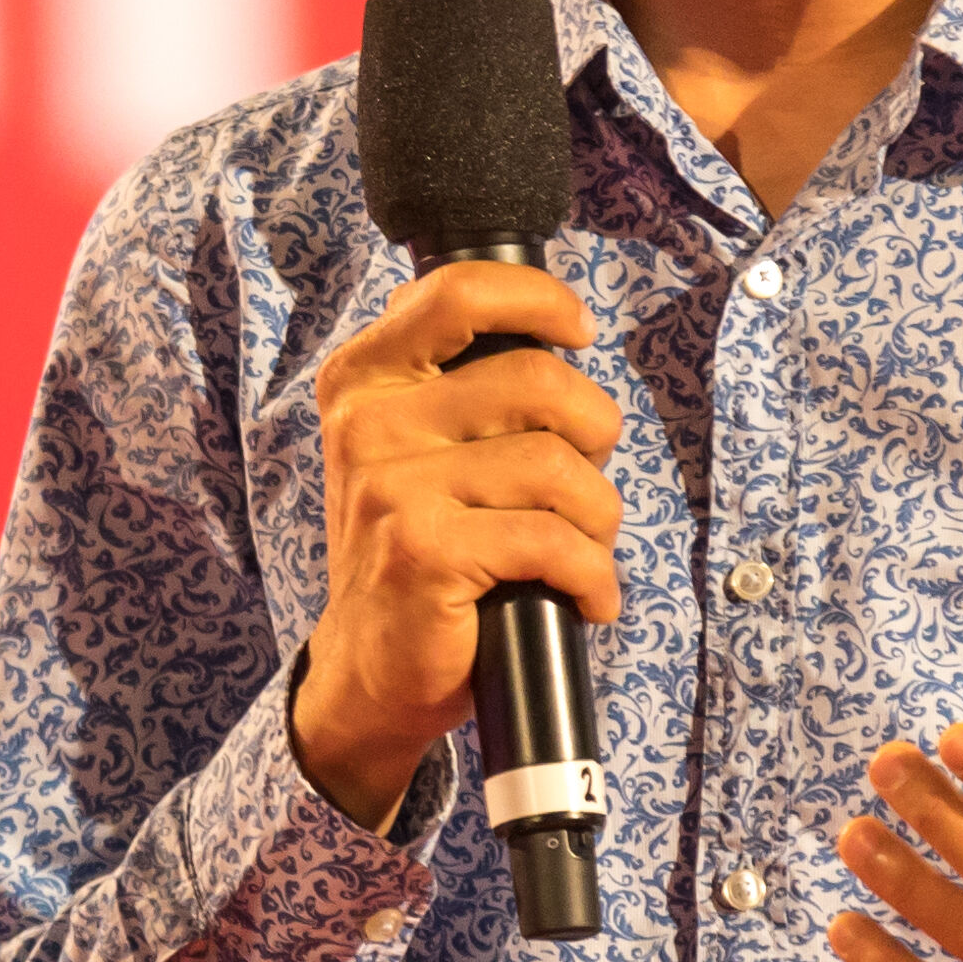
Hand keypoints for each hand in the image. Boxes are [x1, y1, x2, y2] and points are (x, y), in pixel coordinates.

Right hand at [294, 263, 625, 826]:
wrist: (370, 669)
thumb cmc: (418, 551)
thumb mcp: (415, 449)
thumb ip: (458, 385)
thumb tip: (556, 336)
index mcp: (364, 380)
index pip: (458, 292)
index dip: (539, 301)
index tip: (577, 333)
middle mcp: (368, 424)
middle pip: (538, 381)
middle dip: (595, 433)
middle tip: (587, 482)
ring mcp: (392, 488)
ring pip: (557, 467)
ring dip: (598, 518)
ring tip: (584, 549)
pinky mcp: (425, 552)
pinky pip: (553, 540)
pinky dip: (592, 575)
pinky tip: (587, 596)